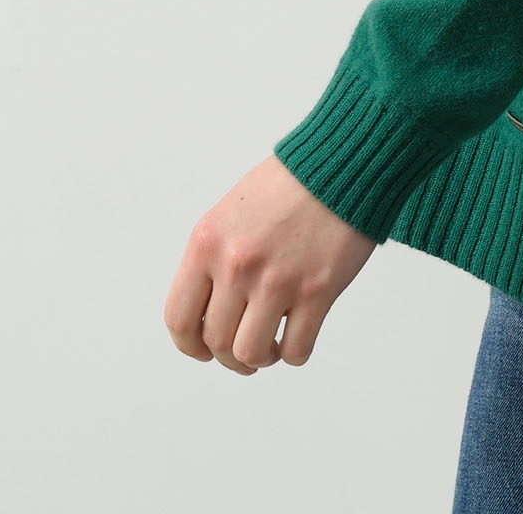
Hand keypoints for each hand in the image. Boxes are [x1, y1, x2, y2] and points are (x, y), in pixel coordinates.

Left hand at [164, 154, 376, 373]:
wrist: (343, 162)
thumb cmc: (291, 183)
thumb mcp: (232, 210)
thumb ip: (215, 256)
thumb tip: (209, 310)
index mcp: (208, 242)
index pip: (179, 319)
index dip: (191, 345)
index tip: (205, 349)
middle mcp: (237, 264)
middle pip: (217, 342)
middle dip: (230, 357)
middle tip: (247, 351)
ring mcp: (277, 280)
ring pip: (251, 354)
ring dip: (260, 359)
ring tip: (271, 348)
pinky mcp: (317, 290)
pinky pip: (296, 350)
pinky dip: (294, 354)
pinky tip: (298, 338)